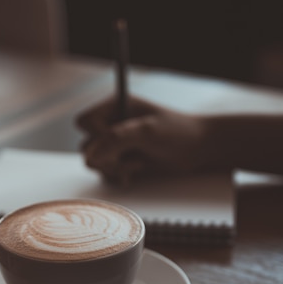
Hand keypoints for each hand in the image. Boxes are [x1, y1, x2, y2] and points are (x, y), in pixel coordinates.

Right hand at [76, 96, 214, 182]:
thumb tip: (91, 155)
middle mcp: (111, 124)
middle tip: (128, 159)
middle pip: (85, 145)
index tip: (118, 142)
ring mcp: (115, 145)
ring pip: (93, 162)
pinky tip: (133, 174)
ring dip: (112, 168)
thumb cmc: (177, 132)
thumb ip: (117, 139)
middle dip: (106, 157)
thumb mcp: (148, 131)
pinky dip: (116, 176)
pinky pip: (104, 173)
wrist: (197, 149)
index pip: (85, 122)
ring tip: (135, 166)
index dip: (96, 135)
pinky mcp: (120, 162)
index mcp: (115, 107)